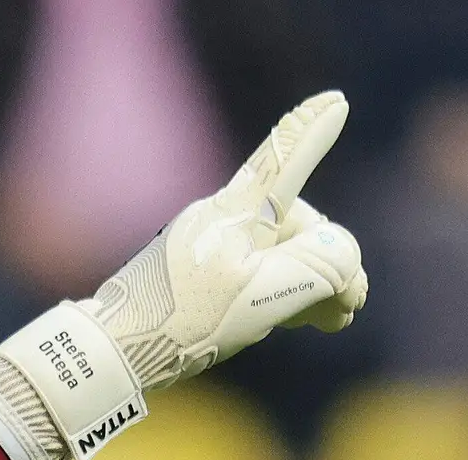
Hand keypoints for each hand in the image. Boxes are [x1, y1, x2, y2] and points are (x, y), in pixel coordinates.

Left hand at [87, 92, 370, 388]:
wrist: (118, 351)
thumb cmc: (186, 319)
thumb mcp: (262, 296)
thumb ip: (316, 269)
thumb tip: (344, 255)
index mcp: (239, 211)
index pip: (284, 159)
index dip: (313, 130)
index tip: (336, 100)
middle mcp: (226, 217)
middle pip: (298, 224)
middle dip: (331, 260)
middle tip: (349, 306)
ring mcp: (213, 243)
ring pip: (282, 252)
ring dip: (313, 282)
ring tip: (333, 320)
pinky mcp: (203, 272)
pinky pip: (258, 271)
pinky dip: (284, 291)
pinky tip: (294, 319)